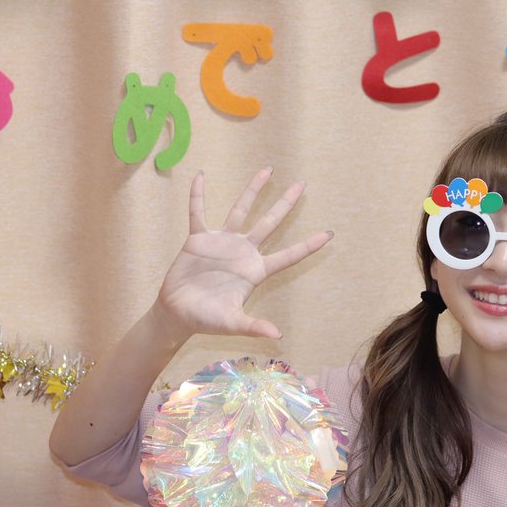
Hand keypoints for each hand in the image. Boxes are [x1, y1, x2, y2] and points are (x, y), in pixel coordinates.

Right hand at [152, 168, 331, 340]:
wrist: (177, 314)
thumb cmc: (206, 320)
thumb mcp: (232, 324)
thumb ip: (253, 326)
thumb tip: (277, 335)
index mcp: (255, 271)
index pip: (288, 256)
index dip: (308, 246)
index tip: (330, 234)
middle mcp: (243, 252)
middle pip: (270, 223)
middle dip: (285, 204)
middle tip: (302, 184)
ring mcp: (222, 242)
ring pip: (240, 209)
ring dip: (253, 190)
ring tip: (268, 170)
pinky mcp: (199, 239)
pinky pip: (198, 212)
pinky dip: (198, 195)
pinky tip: (201, 176)